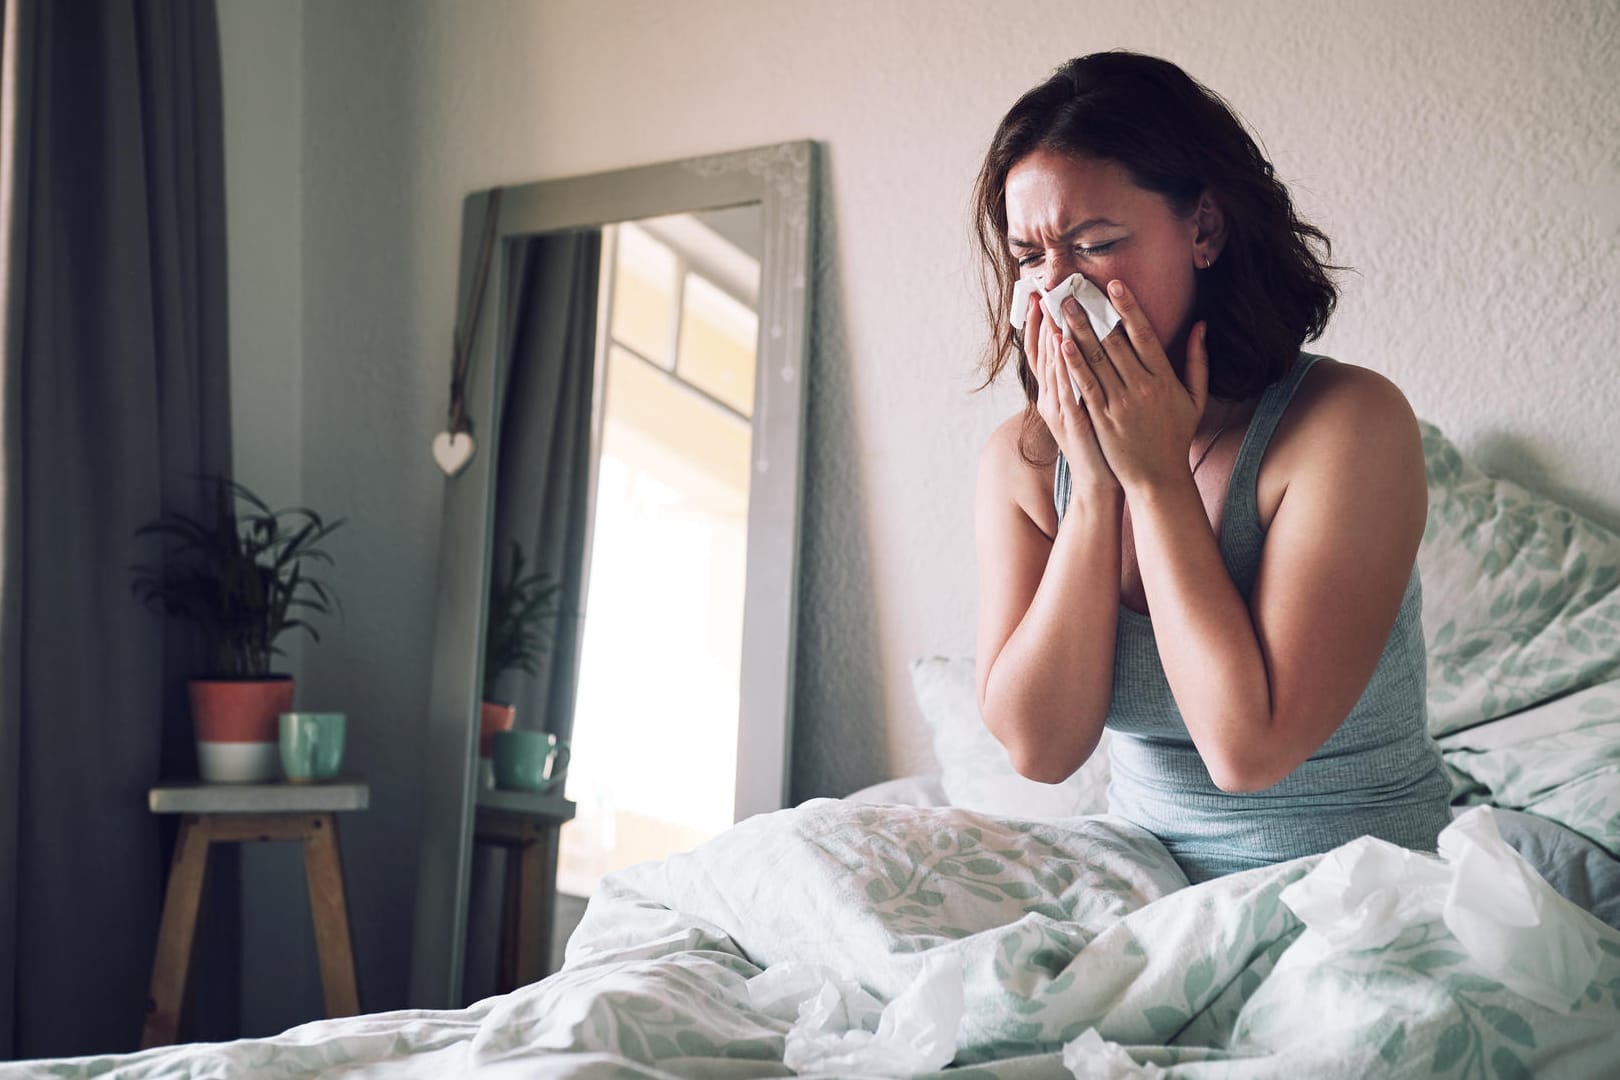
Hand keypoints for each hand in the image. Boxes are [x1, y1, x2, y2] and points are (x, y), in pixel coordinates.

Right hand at [1024, 291, 1117, 495]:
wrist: (1100, 481)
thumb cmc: (1102, 443)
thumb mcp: (1090, 407)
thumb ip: (1088, 378)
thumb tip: (1092, 348)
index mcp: (1056, 392)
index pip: (1044, 351)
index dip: (1039, 323)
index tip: (1040, 295)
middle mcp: (1051, 398)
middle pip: (1042, 353)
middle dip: (1042, 320)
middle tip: (1042, 290)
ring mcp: (1059, 410)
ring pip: (1051, 366)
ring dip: (1050, 335)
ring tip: (1051, 306)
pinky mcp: (1072, 421)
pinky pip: (1064, 388)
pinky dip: (1063, 365)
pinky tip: (1063, 344)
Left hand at [1059, 280, 1206, 491]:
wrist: (1158, 479)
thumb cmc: (1175, 437)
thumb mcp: (1195, 398)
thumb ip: (1198, 360)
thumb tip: (1201, 325)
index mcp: (1164, 378)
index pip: (1144, 334)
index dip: (1128, 307)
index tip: (1114, 285)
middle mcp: (1142, 387)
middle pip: (1114, 341)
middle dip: (1092, 313)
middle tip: (1073, 290)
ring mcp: (1120, 403)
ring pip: (1096, 359)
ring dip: (1077, 331)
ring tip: (1061, 309)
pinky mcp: (1102, 419)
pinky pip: (1086, 386)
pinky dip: (1073, 364)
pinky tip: (1061, 344)